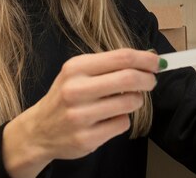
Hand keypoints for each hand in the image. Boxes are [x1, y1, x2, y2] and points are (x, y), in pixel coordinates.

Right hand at [3, 49, 159, 177]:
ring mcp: (81, 116)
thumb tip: (147, 59)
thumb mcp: (78, 73)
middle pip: (129, 78)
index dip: (145, 59)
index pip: (121, 57)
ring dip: (136, 100)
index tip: (157, 62)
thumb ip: (109, 65)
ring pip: (130, 102)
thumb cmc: (65, 97)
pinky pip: (122, 123)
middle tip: (151, 81)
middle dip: (148, 79)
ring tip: (127, 100)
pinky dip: (123, 119)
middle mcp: (76, 90)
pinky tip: (109, 118)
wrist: (39, 130)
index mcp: (76, 68)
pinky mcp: (87, 138)